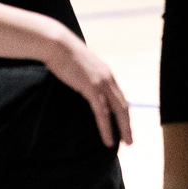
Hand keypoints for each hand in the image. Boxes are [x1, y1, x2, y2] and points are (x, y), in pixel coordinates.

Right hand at [41, 29, 134, 147]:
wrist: (57, 45)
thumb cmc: (63, 54)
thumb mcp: (80, 66)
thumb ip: (86, 75)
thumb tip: (82, 82)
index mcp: (106, 74)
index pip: (120, 98)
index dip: (123, 114)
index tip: (125, 126)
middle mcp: (109, 78)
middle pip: (123, 106)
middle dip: (128, 125)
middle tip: (130, 140)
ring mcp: (102, 83)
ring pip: (118, 111)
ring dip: (123, 129)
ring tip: (126, 143)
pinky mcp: (92, 88)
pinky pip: (103, 113)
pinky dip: (107, 128)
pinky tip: (108, 139)